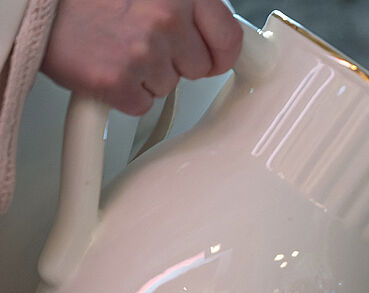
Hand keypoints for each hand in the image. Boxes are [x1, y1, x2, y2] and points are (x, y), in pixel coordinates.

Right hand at [41, 0, 241, 114]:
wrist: (34, 4)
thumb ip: (181, 7)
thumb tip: (211, 35)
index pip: (229, 37)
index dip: (222, 54)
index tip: (214, 59)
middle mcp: (167, 18)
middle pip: (199, 67)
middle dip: (176, 62)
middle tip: (143, 45)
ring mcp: (145, 52)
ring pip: (169, 85)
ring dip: (147, 74)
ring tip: (116, 47)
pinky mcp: (120, 82)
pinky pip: (142, 103)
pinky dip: (124, 93)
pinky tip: (106, 65)